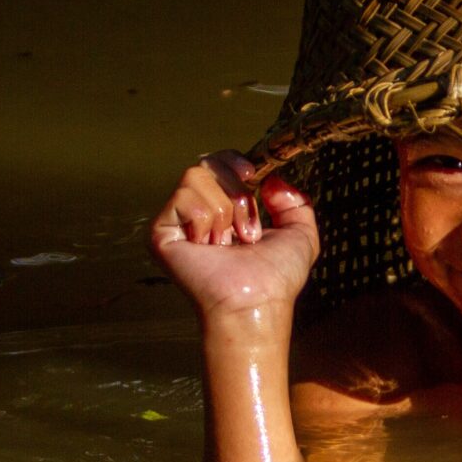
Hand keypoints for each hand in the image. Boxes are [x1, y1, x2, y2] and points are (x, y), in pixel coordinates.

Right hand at [149, 151, 319, 323]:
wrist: (257, 300)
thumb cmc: (277, 278)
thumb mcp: (301, 234)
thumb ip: (295, 202)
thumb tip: (272, 180)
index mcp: (225, 210)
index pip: (219, 163)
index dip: (234, 160)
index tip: (253, 174)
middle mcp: (198, 213)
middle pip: (208, 163)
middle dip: (237, 193)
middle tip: (247, 232)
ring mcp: (178, 222)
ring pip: (196, 177)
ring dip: (224, 211)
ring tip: (228, 243)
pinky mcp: (161, 232)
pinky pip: (184, 198)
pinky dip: (205, 220)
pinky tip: (208, 247)